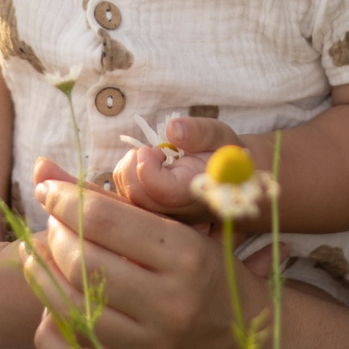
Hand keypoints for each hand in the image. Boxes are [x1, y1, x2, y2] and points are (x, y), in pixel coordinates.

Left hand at [19, 168, 263, 348]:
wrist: (252, 346)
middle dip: (54, 234)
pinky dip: (49, 329)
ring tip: (40, 253)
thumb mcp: (181, 226)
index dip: (64, 199)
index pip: (105, 220)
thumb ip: (114, 197)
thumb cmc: (213, 272)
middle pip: (82, 264)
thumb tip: (45, 170)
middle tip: (52, 221)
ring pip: (69, 309)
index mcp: (188, 257)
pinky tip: (53, 304)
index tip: (49, 188)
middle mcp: (169, 305)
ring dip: (42, 274)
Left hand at [110, 115, 243, 222]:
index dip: (149, 168)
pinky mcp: (150, 218)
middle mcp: (180, 213)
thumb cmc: (220, 154)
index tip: (154, 150)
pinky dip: (126, 177)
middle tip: (150, 151)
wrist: (225, 179)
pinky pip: (123, 200)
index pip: (165, 192)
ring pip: (127, 199)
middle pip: (139, 197)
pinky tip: (144, 168)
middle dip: (134, 166)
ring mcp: (163, 219)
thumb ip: (199, 132)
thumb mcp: (218, 135)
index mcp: (199, 192)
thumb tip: (173, 129)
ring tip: (150, 157)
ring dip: (128, 170)